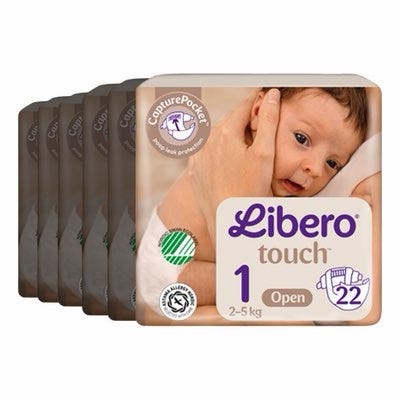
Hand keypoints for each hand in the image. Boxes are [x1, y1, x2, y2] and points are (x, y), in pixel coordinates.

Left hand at [188, 88, 280, 245]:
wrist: (227, 222)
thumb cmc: (248, 191)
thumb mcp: (265, 153)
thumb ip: (269, 121)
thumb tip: (272, 96)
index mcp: (226, 132)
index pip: (243, 107)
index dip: (256, 101)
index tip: (265, 97)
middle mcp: (208, 140)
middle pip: (230, 121)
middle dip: (244, 119)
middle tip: (258, 122)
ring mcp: (199, 155)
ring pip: (217, 135)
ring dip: (230, 134)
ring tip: (245, 143)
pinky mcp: (194, 169)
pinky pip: (206, 151)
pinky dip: (217, 149)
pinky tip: (228, 159)